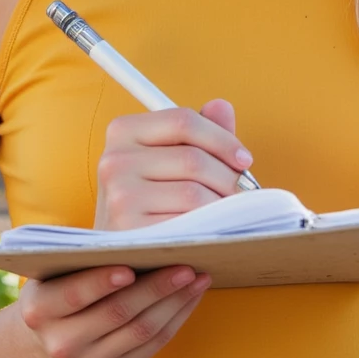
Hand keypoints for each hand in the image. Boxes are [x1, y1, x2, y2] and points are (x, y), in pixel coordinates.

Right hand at [17, 261, 211, 357]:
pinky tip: (191, 296)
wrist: (53, 335)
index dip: (102, 281)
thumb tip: (140, 239)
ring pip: (142, 331)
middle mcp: (62, 343)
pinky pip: (155, 344)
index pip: (74, 294)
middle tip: (184, 264)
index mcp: (39, 310)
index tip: (131, 266)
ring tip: (197, 277)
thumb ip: (86, 256)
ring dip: (175, 302)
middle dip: (155, 288)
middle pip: (117, 313)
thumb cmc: (62, 284)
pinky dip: (177, 317)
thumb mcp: (58, 269)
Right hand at [94, 97, 251, 231]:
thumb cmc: (151, 199)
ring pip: (194, 192)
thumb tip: (221, 106)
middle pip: (193, 159)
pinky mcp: (128, 229)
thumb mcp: (169, 158)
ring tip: (231, 212)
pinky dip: (208, 227)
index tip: (244, 160)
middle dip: (229, 178)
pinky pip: (186, 222)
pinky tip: (212, 229)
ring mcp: (118, 195)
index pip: (184, 120)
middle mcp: (114, 159)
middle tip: (244, 194)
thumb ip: (197, 132)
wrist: (120, 251)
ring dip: (222, 205)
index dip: (223, 139)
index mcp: (122, 131)